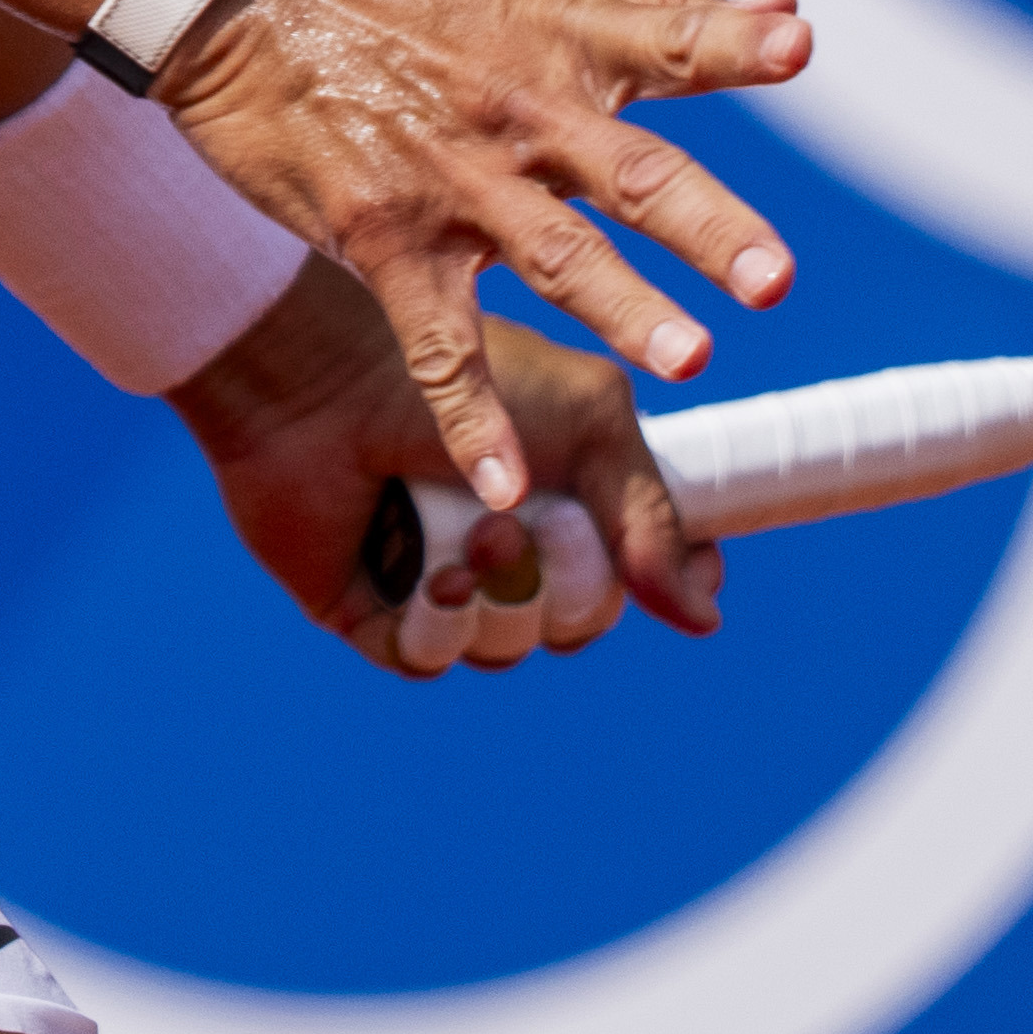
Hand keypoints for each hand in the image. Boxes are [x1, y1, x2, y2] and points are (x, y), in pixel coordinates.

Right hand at [158, 0, 805, 512]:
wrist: (247, 4)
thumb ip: (664, 16)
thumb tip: (791, 12)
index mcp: (565, 44)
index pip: (669, 42)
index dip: (734, 46)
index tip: (800, 51)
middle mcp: (523, 114)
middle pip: (632, 175)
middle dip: (706, 226)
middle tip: (774, 280)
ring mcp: (455, 182)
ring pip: (553, 257)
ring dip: (622, 307)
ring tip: (689, 359)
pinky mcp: (386, 239)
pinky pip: (437, 343)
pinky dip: (468, 415)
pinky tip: (502, 485)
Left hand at [170, 260, 716, 677]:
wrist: (329, 379)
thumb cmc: (460, 376)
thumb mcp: (592, 423)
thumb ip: (653, 518)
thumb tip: (703, 620)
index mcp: (565, 485)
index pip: (643, 565)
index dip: (667, 580)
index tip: (681, 579)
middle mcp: (509, 536)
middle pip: (586, 616)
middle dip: (570, 578)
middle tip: (526, 517)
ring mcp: (443, 574)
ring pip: (513, 644)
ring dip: (502, 594)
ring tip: (469, 534)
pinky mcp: (375, 607)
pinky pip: (434, 657)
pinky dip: (439, 622)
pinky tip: (427, 575)